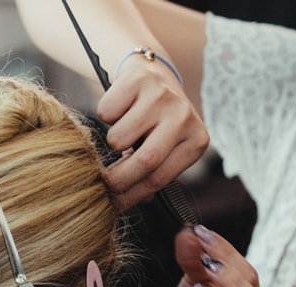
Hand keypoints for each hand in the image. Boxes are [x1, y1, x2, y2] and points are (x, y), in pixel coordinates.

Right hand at [98, 56, 207, 209]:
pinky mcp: (140, 80)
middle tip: (100, 184)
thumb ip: (151, 176)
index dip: (130, 196)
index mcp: (196, 141)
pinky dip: (106, 114)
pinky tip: (120, 108)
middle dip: (116, 179)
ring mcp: (163, 96)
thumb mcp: (163, 149)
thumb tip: (123, 203)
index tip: (111, 205)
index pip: (159, 179)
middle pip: (145, 161)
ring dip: (111, 140)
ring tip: (122, 131)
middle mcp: (184, 117)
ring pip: (119, 137)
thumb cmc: (155, 121)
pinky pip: (107, 112)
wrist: (153, 73)